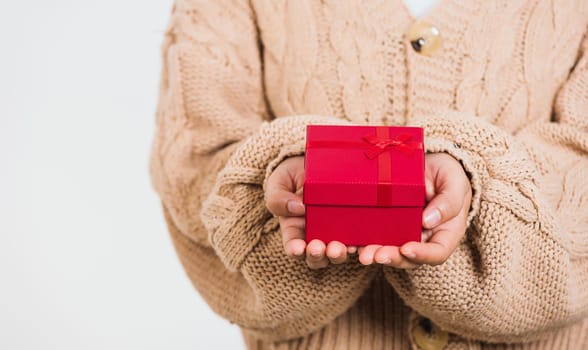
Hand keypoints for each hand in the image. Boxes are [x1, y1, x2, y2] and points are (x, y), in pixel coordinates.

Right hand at [265, 156, 356, 268]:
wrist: (315, 163)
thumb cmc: (292, 175)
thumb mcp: (279, 182)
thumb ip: (278, 198)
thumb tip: (297, 208)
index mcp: (294, 228)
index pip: (293, 245)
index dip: (295, 250)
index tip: (298, 249)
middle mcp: (315, 235)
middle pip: (316, 256)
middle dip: (317, 255)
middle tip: (318, 248)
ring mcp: (335, 232)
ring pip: (336, 253)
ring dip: (337, 254)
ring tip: (340, 248)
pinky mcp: (354, 226)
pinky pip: (358, 241)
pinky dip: (359, 247)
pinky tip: (359, 245)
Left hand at [358, 152, 471, 267]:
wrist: (430, 163)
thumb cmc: (447, 174)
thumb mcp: (453, 181)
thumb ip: (448, 201)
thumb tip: (428, 221)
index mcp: (445, 232)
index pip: (437, 253)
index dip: (422, 255)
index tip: (406, 249)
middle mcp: (424, 238)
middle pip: (409, 257)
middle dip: (392, 258)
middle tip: (375, 255)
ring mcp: (404, 233)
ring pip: (390, 251)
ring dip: (375, 254)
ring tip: (362, 253)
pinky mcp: (385, 224)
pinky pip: (374, 236)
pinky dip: (363, 241)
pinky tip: (351, 242)